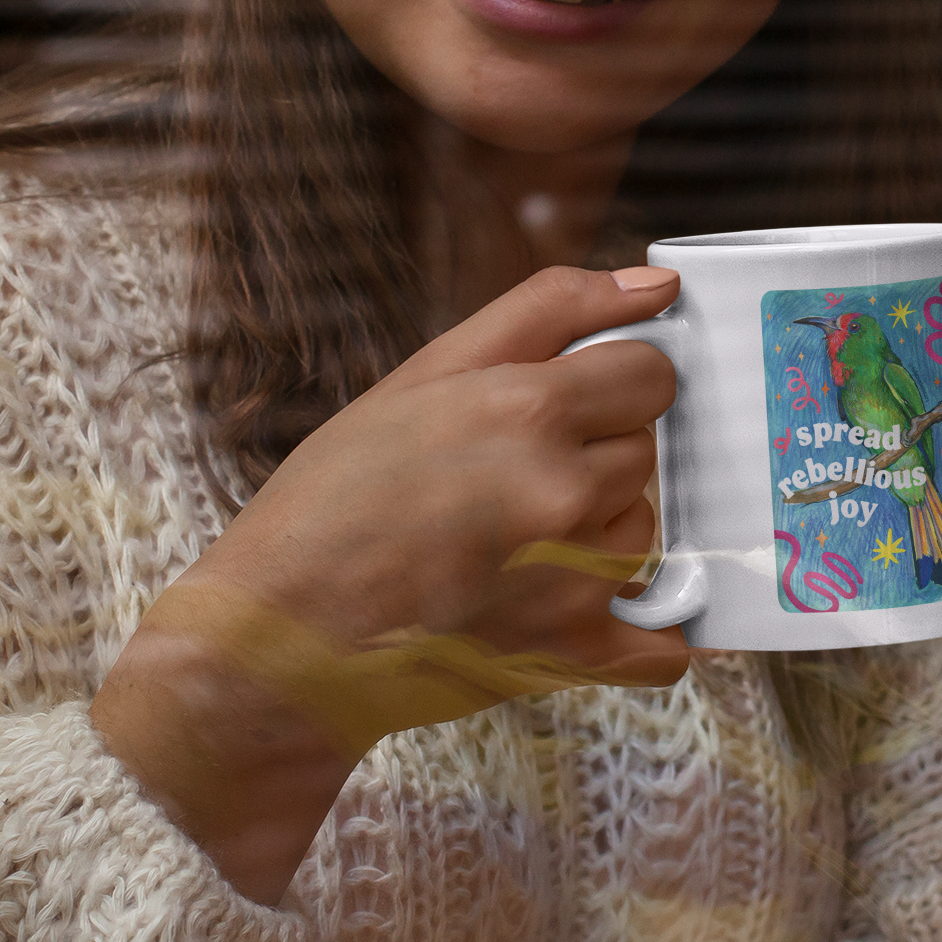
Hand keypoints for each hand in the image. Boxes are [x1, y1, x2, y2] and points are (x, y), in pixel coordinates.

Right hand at [91, 265, 685, 901]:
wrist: (279, 636)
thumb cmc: (336, 497)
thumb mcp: (425, 372)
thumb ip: (550, 310)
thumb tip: (656, 286)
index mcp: (527, 410)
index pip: (651, 374)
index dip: (611, 382)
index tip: (568, 401)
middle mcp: (561, 492)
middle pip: (646, 451)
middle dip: (594, 453)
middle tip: (513, 474)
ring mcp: (572, 580)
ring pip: (645, 530)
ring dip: (600, 529)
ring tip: (516, 538)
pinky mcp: (571, 655)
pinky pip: (663, 638)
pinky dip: (641, 625)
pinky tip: (582, 603)